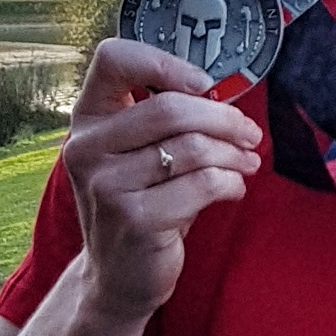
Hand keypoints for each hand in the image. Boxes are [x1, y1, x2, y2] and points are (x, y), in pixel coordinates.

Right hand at [60, 40, 263, 323]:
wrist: (118, 275)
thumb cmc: (139, 203)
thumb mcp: (135, 154)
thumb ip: (162, 120)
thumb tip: (223, 94)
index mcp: (88, 119)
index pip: (113, 59)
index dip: (164, 62)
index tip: (203, 84)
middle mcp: (87, 148)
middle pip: (170, 108)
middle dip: (223, 118)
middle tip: (248, 132)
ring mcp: (107, 186)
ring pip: (193, 148)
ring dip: (233, 154)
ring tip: (247, 162)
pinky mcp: (135, 220)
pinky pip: (203, 185)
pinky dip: (230, 183)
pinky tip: (232, 188)